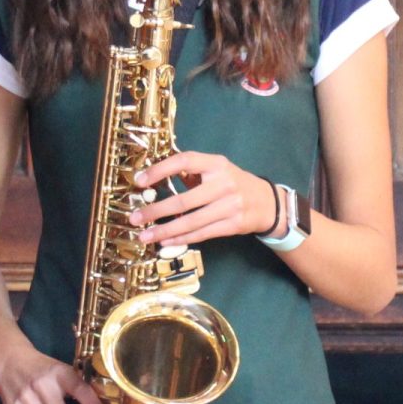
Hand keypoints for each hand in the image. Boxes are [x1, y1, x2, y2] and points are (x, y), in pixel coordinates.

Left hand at [127, 150, 279, 247]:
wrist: (267, 202)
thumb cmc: (233, 183)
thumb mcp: (217, 169)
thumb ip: (191, 171)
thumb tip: (156, 176)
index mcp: (216, 164)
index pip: (184, 161)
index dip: (160, 170)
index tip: (139, 181)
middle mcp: (223, 184)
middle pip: (183, 200)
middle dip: (155, 211)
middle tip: (135, 218)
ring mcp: (229, 206)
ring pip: (191, 222)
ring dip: (164, 231)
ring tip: (145, 235)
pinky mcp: (233, 225)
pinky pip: (201, 234)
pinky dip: (181, 239)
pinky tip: (166, 242)